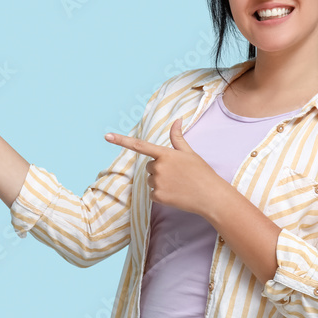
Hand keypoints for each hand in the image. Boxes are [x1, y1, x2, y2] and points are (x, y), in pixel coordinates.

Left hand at [104, 117, 219, 217]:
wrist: (210, 196)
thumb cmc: (202, 173)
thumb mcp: (189, 153)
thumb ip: (178, 137)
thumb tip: (177, 120)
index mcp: (165, 154)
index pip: (139, 145)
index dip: (121, 140)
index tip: (106, 136)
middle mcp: (158, 167)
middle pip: (149, 166)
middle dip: (159, 169)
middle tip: (177, 174)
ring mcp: (157, 182)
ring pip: (150, 180)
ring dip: (160, 182)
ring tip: (178, 185)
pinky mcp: (157, 197)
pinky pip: (152, 193)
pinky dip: (161, 195)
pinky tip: (175, 194)